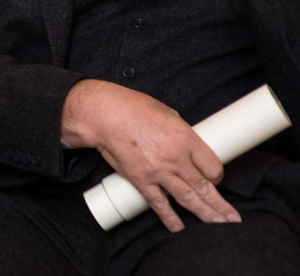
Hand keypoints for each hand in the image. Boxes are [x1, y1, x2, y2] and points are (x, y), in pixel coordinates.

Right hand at [61, 80, 239, 231]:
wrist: (102, 115)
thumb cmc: (132, 108)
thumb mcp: (167, 114)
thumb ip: (182, 134)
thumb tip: (190, 148)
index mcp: (185, 137)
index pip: (213, 166)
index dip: (217, 175)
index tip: (215, 178)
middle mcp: (175, 157)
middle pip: (205, 187)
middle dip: (221, 205)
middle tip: (233, 218)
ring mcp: (158, 171)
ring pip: (188, 198)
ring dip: (206, 214)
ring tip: (220, 225)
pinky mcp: (141, 180)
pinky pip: (159, 204)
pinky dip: (170, 218)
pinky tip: (179, 228)